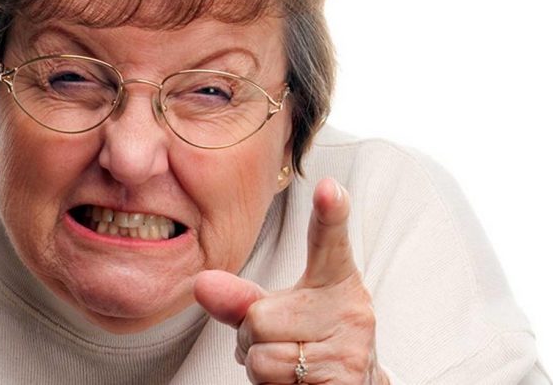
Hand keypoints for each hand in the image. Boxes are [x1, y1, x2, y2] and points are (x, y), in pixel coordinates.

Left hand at [194, 179, 388, 383]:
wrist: (350, 384)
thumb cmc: (310, 338)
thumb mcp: (279, 310)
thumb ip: (241, 297)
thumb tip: (201, 283)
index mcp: (336, 278)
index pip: (330, 240)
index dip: (329, 212)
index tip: (327, 187)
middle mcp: (351, 308)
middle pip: (259, 316)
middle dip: (252, 336)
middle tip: (279, 341)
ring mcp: (351, 346)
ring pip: (262, 354)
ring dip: (260, 364)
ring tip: (288, 362)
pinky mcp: (343, 380)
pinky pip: (273, 378)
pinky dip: (270, 384)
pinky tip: (295, 380)